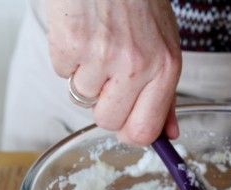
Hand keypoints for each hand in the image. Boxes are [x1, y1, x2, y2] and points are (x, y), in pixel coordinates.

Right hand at [46, 0, 181, 144]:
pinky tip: (81, 33)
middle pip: (108, 122)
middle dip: (103, 106)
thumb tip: (168, 134)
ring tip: (97, 44)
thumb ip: (166, 94)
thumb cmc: (139, 1)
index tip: (125, 124)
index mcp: (165, 68)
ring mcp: (101, 56)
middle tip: (108, 76)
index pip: (144, 131)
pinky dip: (67, 57)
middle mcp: (136, 66)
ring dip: (85, 76)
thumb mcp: (165, 46)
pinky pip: (61, 72)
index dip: (129, 133)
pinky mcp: (70, 44)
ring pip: (82, 97)